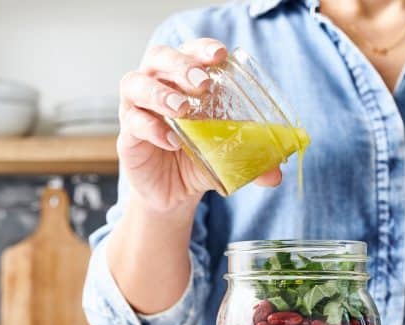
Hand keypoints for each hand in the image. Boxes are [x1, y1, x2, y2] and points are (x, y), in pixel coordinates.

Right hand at [118, 38, 281, 210]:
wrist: (173, 196)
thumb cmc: (196, 162)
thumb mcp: (227, 160)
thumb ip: (250, 162)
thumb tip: (276, 175)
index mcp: (182, 83)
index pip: (188, 53)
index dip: (201, 49)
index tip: (219, 55)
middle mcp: (156, 88)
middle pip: (158, 58)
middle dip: (181, 66)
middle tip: (202, 84)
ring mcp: (137, 110)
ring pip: (136, 84)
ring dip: (160, 93)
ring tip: (181, 110)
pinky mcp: (127, 138)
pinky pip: (133, 123)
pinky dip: (151, 128)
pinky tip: (171, 141)